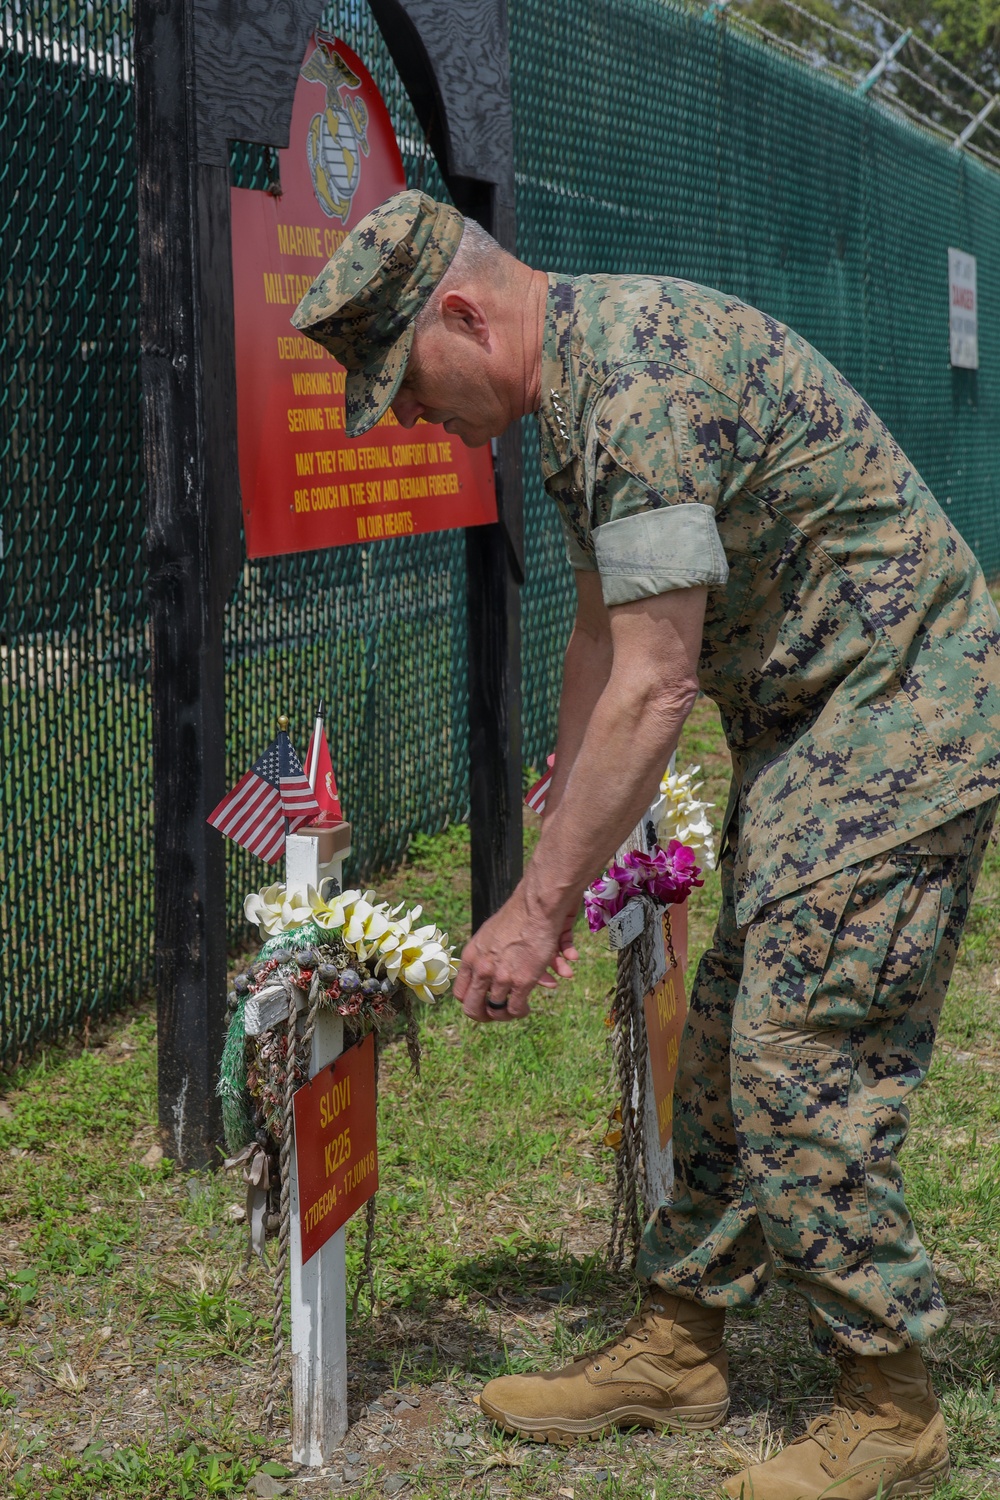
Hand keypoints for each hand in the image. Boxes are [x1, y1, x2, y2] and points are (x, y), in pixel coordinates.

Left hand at [453, 885, 579, 1021]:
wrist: (536, 907)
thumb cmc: (517, 917)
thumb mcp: (490, 936)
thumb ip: (487, 958)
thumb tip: (493, 977)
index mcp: (470, 957)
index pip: (459, 992)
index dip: (470, 1001)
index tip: (481, 1002)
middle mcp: (481, 969)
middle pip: (471, 1007)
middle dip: (482, 1015)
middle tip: (493, 1015)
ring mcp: (500, 977)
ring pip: (495, 1011)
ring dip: (504, 1014)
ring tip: (513, 1010)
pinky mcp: (521, 981)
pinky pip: (515, 1009)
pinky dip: (520, 1012)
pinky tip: (526, 1006)